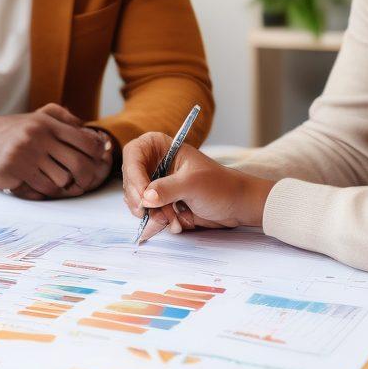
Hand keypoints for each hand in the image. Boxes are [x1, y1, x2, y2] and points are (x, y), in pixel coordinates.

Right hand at [0, 103, 113, 199]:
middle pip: (79, 163)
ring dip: (64, 183)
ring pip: (63, 179)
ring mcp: (26, 153)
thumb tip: (94, 135)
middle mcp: (38, 135)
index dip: (97, 154)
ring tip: (59, 180)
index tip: (97, 160)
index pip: (86, 141)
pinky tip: (42, 183)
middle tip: (85, 181)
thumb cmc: (16, 130)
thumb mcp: (39, 116)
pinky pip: (44, 187)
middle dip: (87, 176)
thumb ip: (66, 120)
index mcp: (48, 122)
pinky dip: (47, 189)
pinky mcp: (14, 169)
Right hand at [122, 131, 275, 242]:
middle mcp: (155, 163)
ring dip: (152, 213)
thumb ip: (168, 189)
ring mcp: (157, 184)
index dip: (134, 174)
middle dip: (142, 199)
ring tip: (172, 218)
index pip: (134, 154)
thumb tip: (145, 198)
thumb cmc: (220, 186)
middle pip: (131, 179)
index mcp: (162, 147)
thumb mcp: (193, 184)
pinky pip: (147, 212)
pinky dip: (157, 220)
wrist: (236, 206)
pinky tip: (175, 221)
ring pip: (137, 199)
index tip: (142, 195)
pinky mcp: (161, 202)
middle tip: (154, 213)